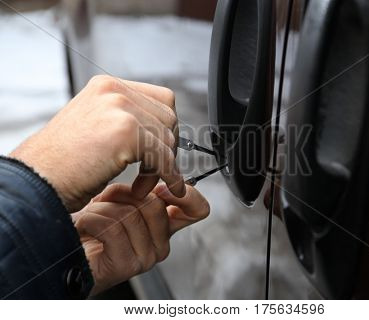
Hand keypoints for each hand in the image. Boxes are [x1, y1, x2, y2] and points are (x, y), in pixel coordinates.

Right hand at [10, 75, 185, 211]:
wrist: (36, 181)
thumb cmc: (63, 163)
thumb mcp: (96, 128)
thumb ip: (126, 121)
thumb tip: (164, 132)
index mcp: (108, 87)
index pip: (161, 100)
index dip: (166, 129)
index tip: (161, 151)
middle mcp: (114, 90)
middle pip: (168, 117)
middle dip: (166, 148)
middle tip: (152, 172)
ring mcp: (120, 107)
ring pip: (168, 138)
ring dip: (162, 166)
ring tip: (141, 185)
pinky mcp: (126, 131)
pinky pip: (163, 156)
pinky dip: (168, 176)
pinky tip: (162, 189)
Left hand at [72, 183, 209, 295]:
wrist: (61, 245)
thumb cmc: (88, 224)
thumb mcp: (121, 198)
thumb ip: (144, 191)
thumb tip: (161, 179)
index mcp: (163, 226)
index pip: (197, 209)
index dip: (186, 193)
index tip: (161, 185)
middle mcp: (159, 243)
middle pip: (156, 204)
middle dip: (123, 194)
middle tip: (107, 200)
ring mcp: (145, 256)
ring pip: (132, 214)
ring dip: (102, 208)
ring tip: (91, 215)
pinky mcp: (127, 263)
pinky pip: (114, 228)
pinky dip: (91, 220)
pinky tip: (85, 227)